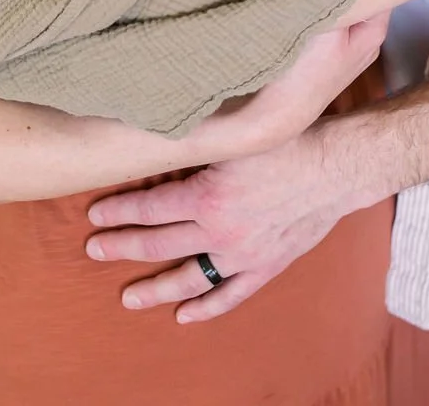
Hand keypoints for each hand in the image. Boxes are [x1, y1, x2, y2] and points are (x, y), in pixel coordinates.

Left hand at [85, 15, 389, 318]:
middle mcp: (218, 230)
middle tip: (94, 250)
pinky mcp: (264, 266)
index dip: (119, 210)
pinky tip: (183, 316)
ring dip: (155, 288)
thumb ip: (200, 133)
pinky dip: (205, 307)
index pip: (148, 206)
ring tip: (127, 296)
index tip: (94, 214)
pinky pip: (229, 295)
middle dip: (122, 246)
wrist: (334, 168)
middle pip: (158, 244)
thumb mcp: (237, 131)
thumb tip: (162, 112)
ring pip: (188, 278)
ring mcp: (240, 254)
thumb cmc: (288, 140)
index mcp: (206, 194)